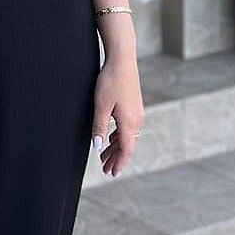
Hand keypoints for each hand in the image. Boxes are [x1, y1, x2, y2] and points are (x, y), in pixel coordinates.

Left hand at [90, 55, 143, 176]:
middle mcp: (136, 120)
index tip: (112, 174)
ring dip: (115, 148)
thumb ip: (99, 128)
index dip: (119, 163)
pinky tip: (110, 138)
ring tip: (104, 157)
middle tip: (105, 170)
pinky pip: (127, 127)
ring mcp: (137, 113)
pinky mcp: (134, 106)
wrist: (122, 60)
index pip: (126, 150)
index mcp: (129, 123)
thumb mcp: (100, 106)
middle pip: (127, 145)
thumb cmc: (110, 81)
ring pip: (126, 137)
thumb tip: (97, 148)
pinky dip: (118, 137)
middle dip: (115, 158)